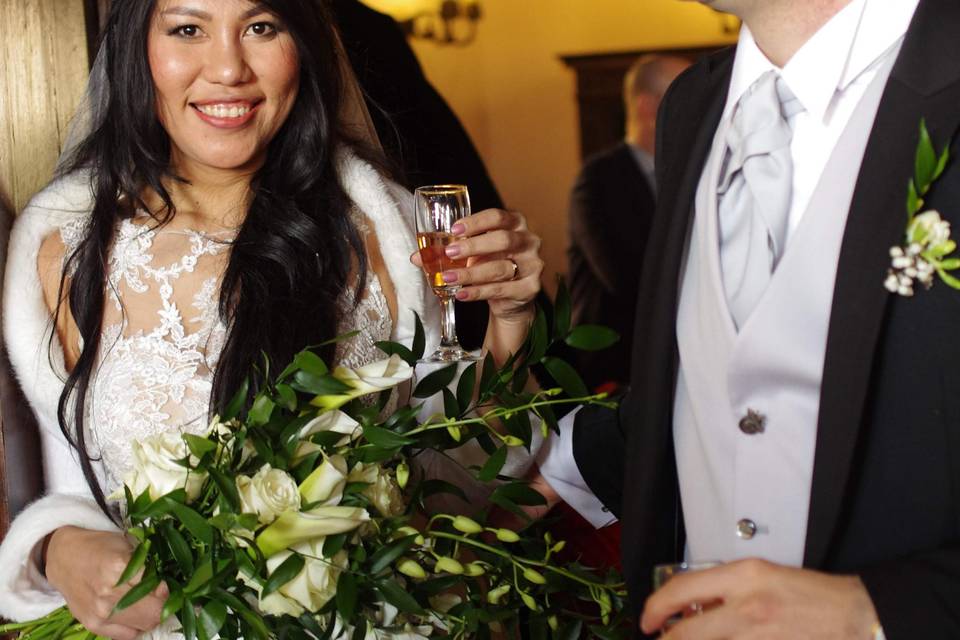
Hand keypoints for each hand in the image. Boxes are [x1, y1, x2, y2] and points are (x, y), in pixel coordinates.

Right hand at [45, 526, 167, 639]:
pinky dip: (134, 625)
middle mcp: (108, 594)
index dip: (167, 588)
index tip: (164, 584)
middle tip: (158, 595)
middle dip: (162, 605)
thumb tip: (167, 588)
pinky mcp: (93, 625)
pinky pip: (127, 635)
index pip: (159, 589)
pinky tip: (130, 611)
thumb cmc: (100, 547)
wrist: (64, 558)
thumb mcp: (129, 544)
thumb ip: (149, 565)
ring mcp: (99, 613)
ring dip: (149, 616)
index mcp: (119, 568)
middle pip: (154, 614)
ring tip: (143, 602)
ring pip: (143, 626)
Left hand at [411, 208, 542, 320]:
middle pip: (503, 239)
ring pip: (500, 268)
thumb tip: (417, 256)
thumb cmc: (491, 265)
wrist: (511, 297)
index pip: (498, 216)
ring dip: (470, 273)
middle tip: (449, 253)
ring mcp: (533, 265)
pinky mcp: (531, 288)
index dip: (476, 222)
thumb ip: (449, 252)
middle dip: (473, 246)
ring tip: (447, 278)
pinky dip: (478, 292)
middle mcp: (529, 241)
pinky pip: (502, 289)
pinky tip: (461, 293)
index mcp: (516, 224)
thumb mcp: (473, 255)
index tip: (454, 230)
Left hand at [641, 559, 878, 638]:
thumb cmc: (811, 594)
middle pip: (687, 633)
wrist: (854, 616)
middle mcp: (747, 606)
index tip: (648, 620)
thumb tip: (690, 607)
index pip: (682, 589)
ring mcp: (758, 636)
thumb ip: (725, 590)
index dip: (656, 607)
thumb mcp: (762, 575)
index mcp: (744, 576)